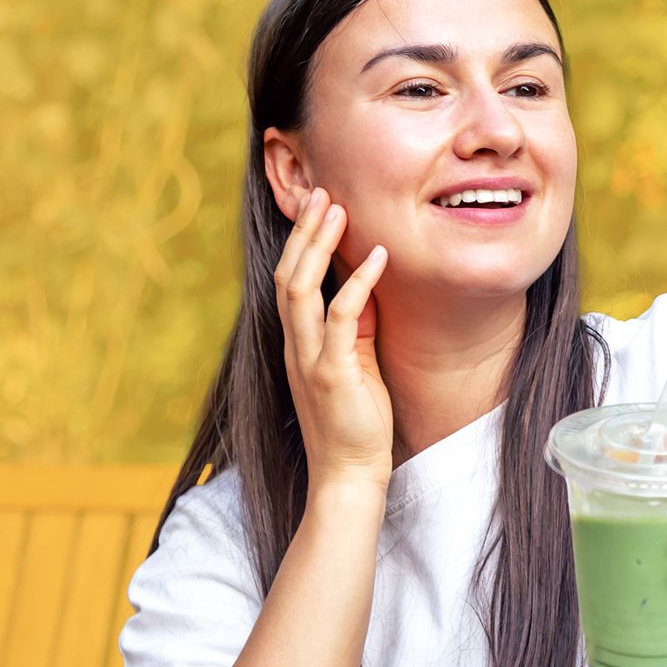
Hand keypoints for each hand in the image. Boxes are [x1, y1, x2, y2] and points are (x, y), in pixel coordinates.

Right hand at [275, 184, 393, 489]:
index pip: (289, 280)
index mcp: (298, 343)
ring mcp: (310, 359)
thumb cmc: (356, 422)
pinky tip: (379, 256)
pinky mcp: (332, 374)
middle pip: (287, 275)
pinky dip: (359, 284)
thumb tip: (364, 285)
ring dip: (319, 246)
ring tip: (338, 209)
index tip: (316, 205)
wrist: (348, 475)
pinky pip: (342, 318)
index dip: (300, 241)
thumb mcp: (354, 362)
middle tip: (321, 191)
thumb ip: (354, 325)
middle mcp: (296, 346)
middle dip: (303, 231)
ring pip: (301, 289)